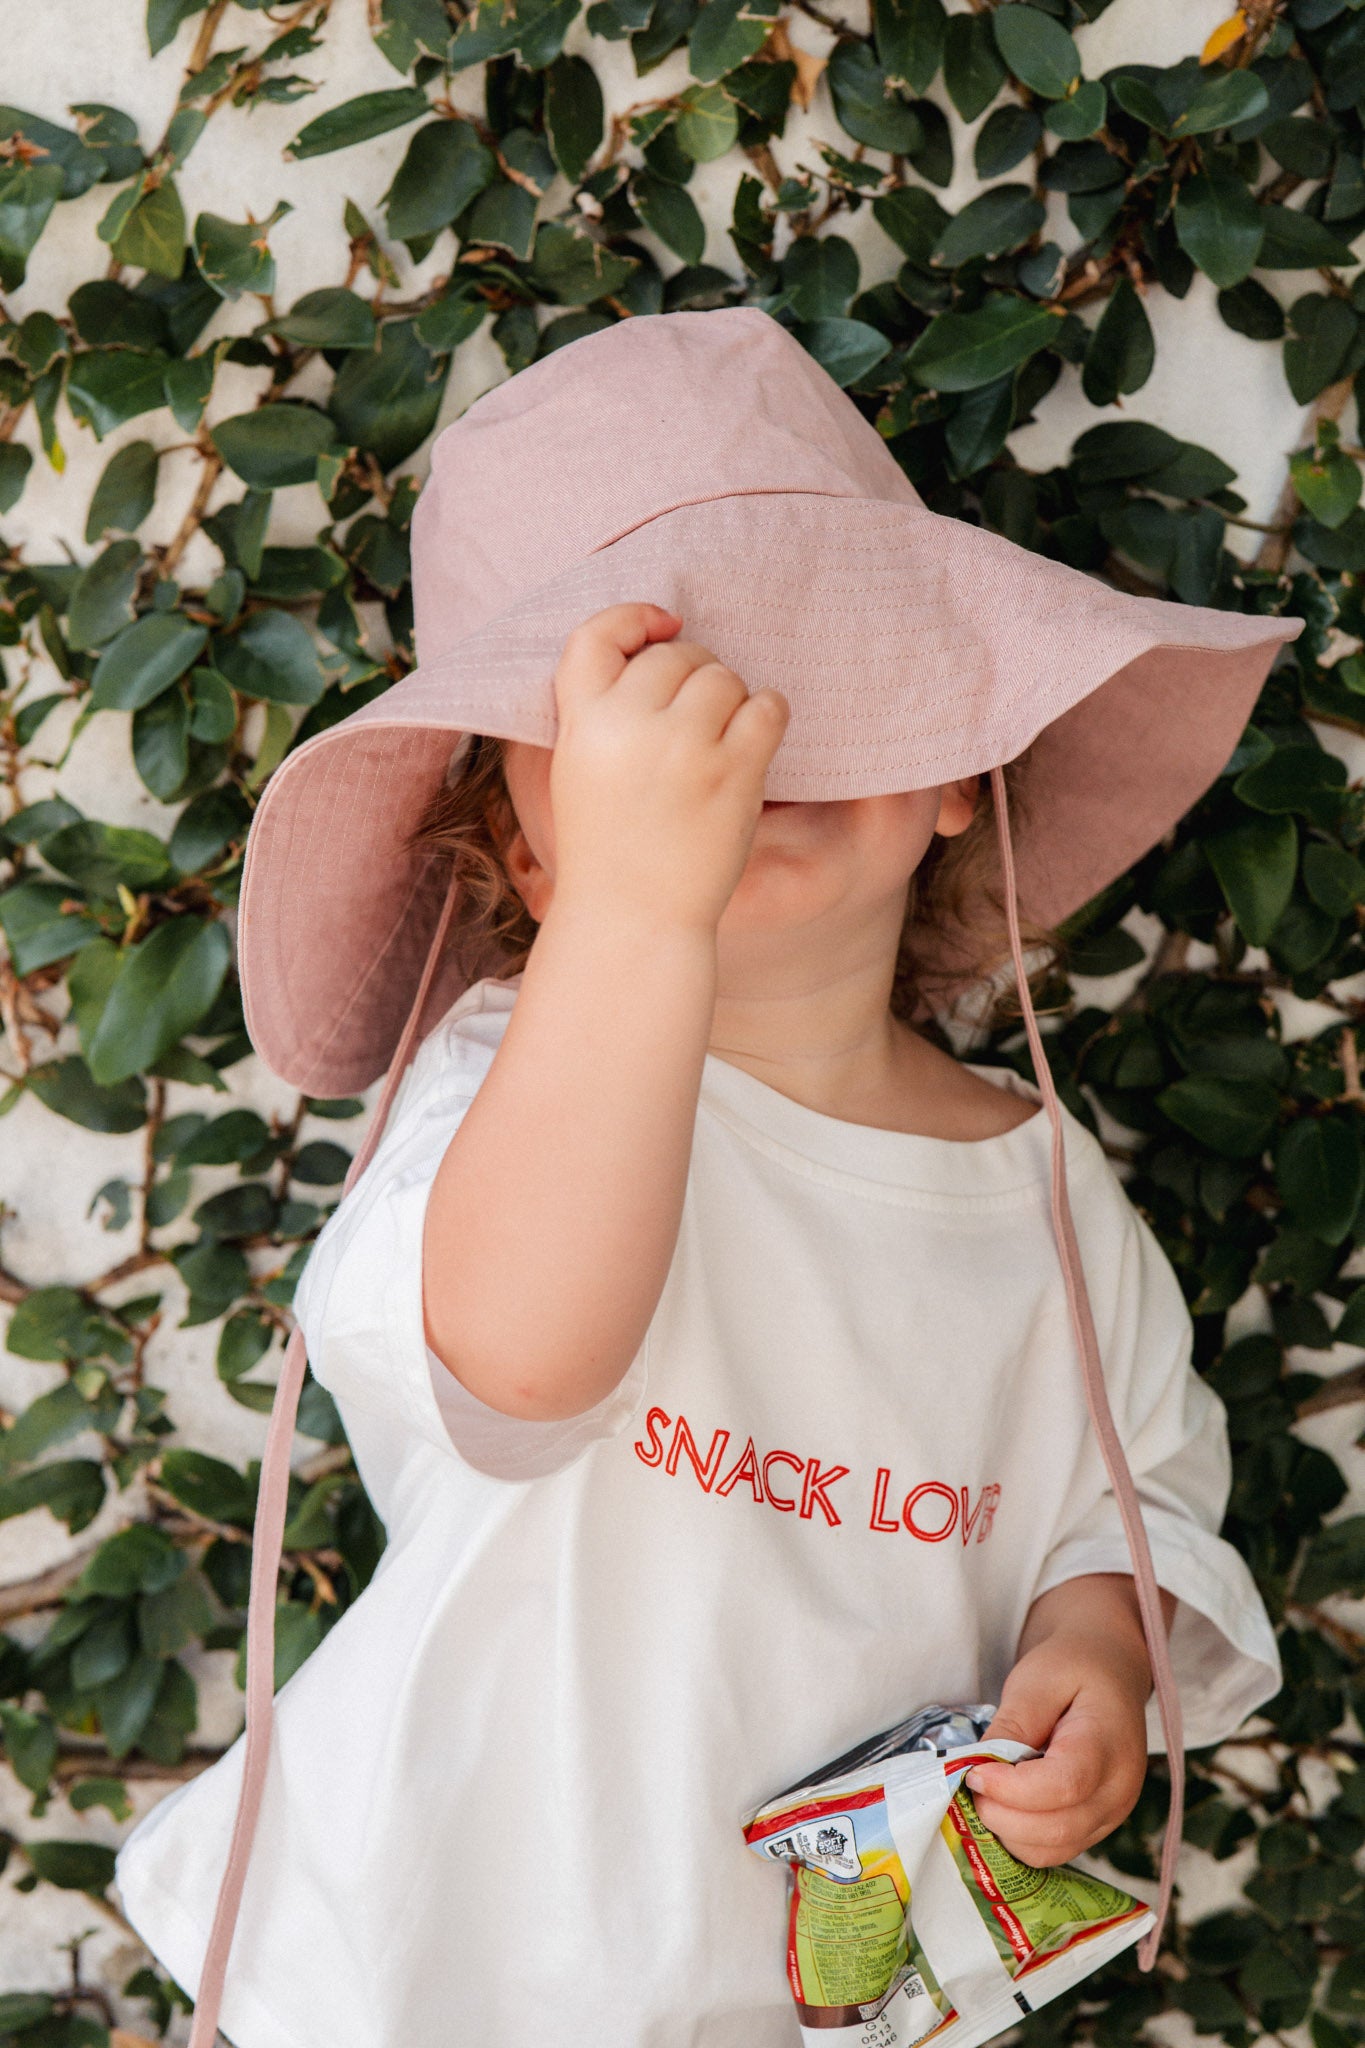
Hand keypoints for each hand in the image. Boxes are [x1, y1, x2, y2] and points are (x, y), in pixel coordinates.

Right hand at [548, 601, 790, 933]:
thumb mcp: (579, 770)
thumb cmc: (609, 846)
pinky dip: (766, 716)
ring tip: (720, 742)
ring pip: (724, 676)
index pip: (595, 635)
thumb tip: (661, 643)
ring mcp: (685, 748)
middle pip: (675, 656)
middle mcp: (630, 727)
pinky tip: (752, 743)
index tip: (662, 627)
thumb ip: (604, 712)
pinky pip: (767, 707)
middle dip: (692, 675)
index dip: (632, 617)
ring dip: (730, 699)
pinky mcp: (733, 772)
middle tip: (694, 722)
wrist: (632, 920)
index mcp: (581, 725)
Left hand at [962, 1575, 1168, 1866]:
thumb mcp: (1038, 1678)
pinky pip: (1055, 1851)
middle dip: (1002, 1816)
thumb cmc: (1072, 1668)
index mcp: (1109, 1744)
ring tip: (985, 1792)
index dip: (1013, 1789)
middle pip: (1058, 1829)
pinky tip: (1002, 1806)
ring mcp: (1111, 1815)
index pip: (1065, 1785)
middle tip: (971, 1783)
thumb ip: (1013, 1724)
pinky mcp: (1095, 1827)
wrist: (1109, 1672)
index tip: (975, 1772)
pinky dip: (1020, 1839)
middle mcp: (1118, 1790)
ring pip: (1053, 1849)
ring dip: (1008, 1832)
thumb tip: (980, 1769)